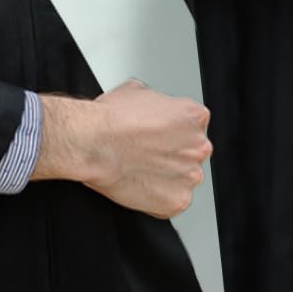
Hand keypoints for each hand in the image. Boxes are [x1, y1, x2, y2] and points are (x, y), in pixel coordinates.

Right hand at [35, 81, 212, 218]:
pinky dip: (158, 196)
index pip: (193, 124)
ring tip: (140, 168)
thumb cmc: (112, 118)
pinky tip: (139, 182)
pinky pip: (172, 200)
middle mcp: (199, 146)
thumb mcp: (138, 90)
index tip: (158, 133)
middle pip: (192, 151)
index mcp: (194, 116)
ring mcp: (190, 176)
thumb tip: (153, 109)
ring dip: (167, 175)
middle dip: (173, 152)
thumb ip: (158, 102)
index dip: (172, 128)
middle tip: (148, 151)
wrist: (94, 143)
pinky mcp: (178, 201)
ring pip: (183, 177)